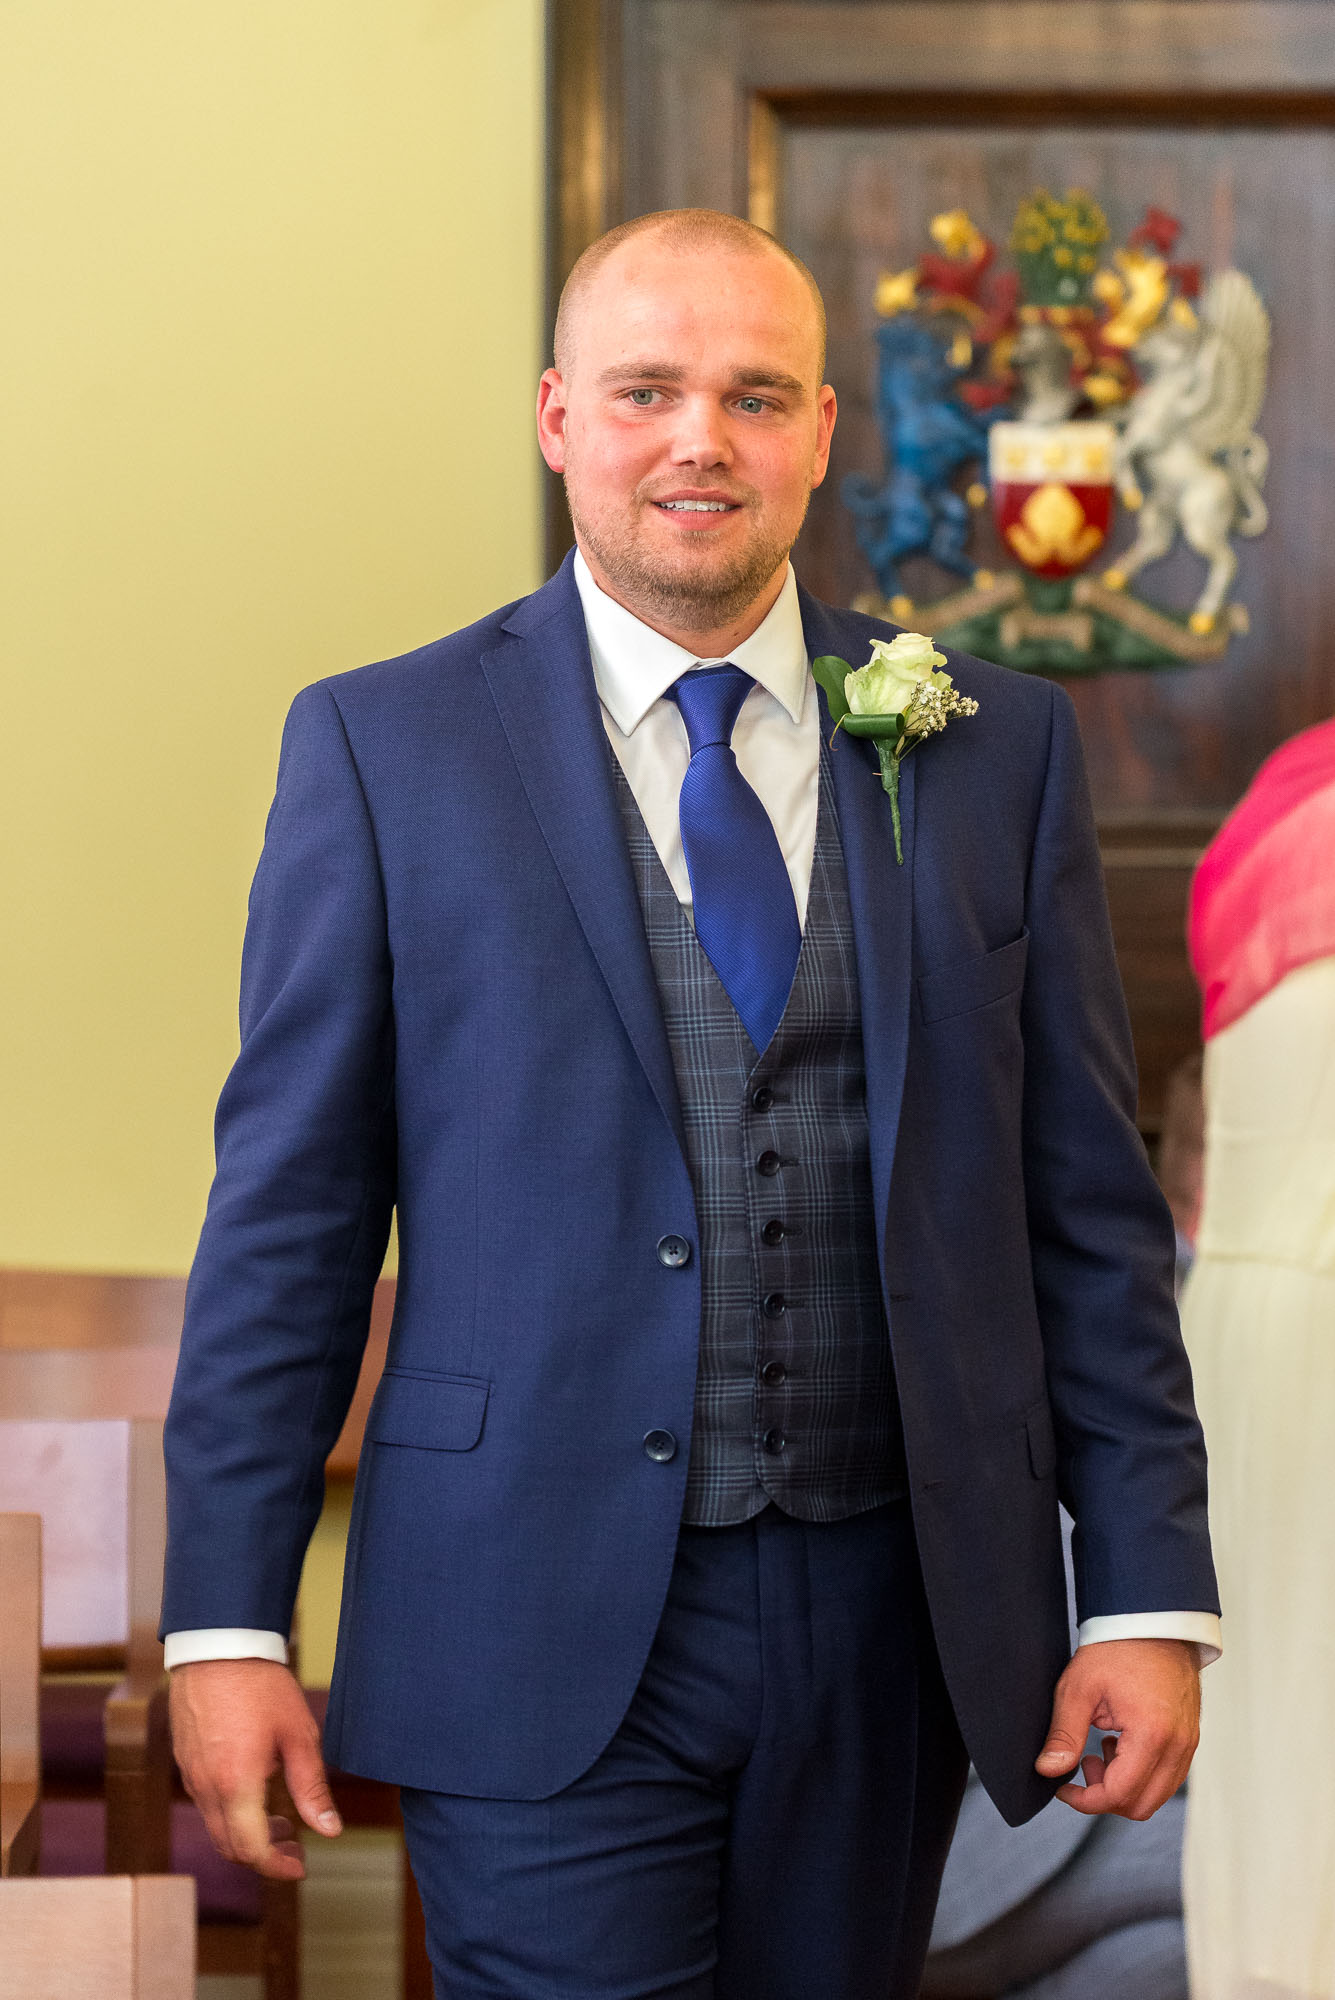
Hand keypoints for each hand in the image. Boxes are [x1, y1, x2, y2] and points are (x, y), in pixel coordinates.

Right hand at [169, 1658, 341, 1878]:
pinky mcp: (185, 1761)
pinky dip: (230, 1813)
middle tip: (294, 1844)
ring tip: (280, 1819)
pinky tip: (255, 1791)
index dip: (277, 1867)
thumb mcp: (298, 1734)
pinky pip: (205, 1803)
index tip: (300, 1866)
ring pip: (215, 1827)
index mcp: (236, 1786)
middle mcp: (206, 1788)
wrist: (217, 1645)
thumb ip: (311, 1787)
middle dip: (264, 1854)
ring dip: (246, 1834)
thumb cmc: (260, 1685)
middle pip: (231, 1846)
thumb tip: (330, 1830)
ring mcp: (191, 1775)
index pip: (252, 1851)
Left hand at [1035, 1637, 1200, 1819]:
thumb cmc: (1117, 1648)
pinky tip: (1119, 1744)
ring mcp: (1188, 1743)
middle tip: (1082, 1764)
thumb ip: (1064, 1734)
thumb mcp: (1079, 1688)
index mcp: (1152, 1734)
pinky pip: (1167, 1776)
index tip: (1063, 1787)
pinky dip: (1141, 1774)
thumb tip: (1048, 1770)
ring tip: (1100, 1750)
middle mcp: (1178, 1746)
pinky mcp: (1189, 1738)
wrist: (1152, 1622)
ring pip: (1157, 1795)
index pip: (1119, 1794)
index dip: (1085, 1800)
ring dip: (1124, 1786)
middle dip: (1105, 1797)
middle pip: (1142, 1806)